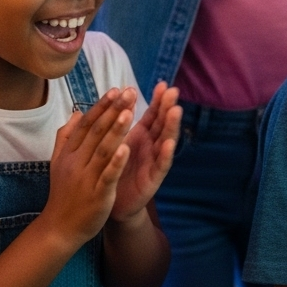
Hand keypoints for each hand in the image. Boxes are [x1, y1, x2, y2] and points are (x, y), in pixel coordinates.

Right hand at [42, 88, 133, 249]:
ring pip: (102, 150)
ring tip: (129, 111)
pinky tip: (128, 148)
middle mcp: (76, 162)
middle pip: (96, 132)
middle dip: (113, 110)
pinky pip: (107, 176)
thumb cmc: (64, 192)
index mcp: (69, 152)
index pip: (87, 124)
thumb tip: (77, 112)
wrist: (59, 227)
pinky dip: (116, 162)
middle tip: (129, 92)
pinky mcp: (97, 195)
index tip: (116, 90)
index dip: (102, 106)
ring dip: (116, 130)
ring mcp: (86, 178)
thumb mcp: (59, 162)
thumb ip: (67, 136)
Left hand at [110, 82, 181, 222]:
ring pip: (166, 140)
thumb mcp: (115, 142)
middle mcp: (152, 146)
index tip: (163, 84)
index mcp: (141, 136)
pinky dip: (166, 154)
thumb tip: (117, 97)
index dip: (158, 100)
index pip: (153, 114)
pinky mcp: (153, 179)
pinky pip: (160, 165)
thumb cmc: (113, 169)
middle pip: (162, 123)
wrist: (111, 203)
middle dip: (168, 107)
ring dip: (172, 126)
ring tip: (176, 110)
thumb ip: (118, 122)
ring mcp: (155, 161)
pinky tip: (168, 144)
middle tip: (172, 91)